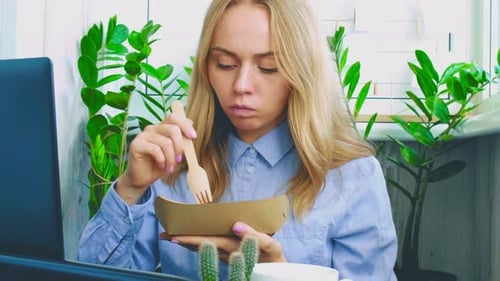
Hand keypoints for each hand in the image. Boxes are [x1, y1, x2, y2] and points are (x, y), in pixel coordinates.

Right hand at [115, 109, 196, 204]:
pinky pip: (155, 149)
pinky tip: (161, 165)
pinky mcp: (136, 145)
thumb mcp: (175, 153)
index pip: (174, 117)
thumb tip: (191, 122)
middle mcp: (152, 129)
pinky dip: (162, 159)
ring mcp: (143, 135)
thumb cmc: (160, 165)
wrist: (143, 178)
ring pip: (165, 142)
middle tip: (179, 159)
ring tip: (170, 167)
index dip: (185, 125)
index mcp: (162, 128)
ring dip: (171, 158)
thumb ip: (182, 139)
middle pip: (172, 129)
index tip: (193, 136)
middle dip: (180, 146)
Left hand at [160, 222, 286, 262]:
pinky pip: (209, 250)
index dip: (192, 239)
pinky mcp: (228, 256)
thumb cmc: (274, 257)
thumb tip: (236, 225)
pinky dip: (198, 245)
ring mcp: (226, 256)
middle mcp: (226, 254)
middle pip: (202, 246)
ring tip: (170, 236)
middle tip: (165, 235)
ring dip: (188, 243)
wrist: (278, 273)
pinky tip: (189, 241)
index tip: (175, 237)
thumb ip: (254, 236)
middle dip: (184, 241)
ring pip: (203, 249)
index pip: (209, 243)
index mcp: (234, 249)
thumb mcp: (271, 246)